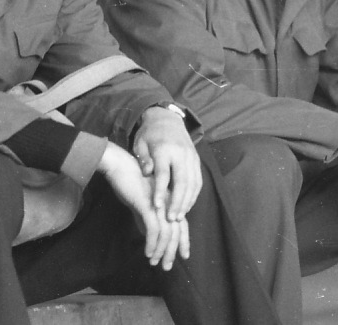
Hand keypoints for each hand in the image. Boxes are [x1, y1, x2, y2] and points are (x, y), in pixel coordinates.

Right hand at [98, 142, 189, 269]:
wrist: (120, 167)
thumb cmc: (129, 183)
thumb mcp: (141, 203)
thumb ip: (145, 217)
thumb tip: (146, 233)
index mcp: (169, 201)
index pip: (182, 225)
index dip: (184, 241)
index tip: (184, 256)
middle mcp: (168, 203)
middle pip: (177, 232)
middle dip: (173, 251)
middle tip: (167, 266)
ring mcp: (159, 204)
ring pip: (167, 233)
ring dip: (161, 251)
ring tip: (154, 262)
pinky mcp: (148, 205)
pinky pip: (153, 229)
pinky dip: (151, 244)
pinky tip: (147, 252)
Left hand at [133, 106, 201, 220]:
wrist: (166, 118)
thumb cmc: (149, 134)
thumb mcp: (140, 143)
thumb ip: (143, 159)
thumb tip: (148, 174)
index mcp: (164, 149)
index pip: (164, 174)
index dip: (160, 191)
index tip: (157, 207)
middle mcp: (181, 153)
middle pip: (182, 181)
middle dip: (177, 202)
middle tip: (172, 219)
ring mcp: (191, 156)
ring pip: (192, 183)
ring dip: (187, 201)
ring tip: (179, 217)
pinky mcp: (196, 159)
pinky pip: (198, 180)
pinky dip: (193, 195)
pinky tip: (187, 206)